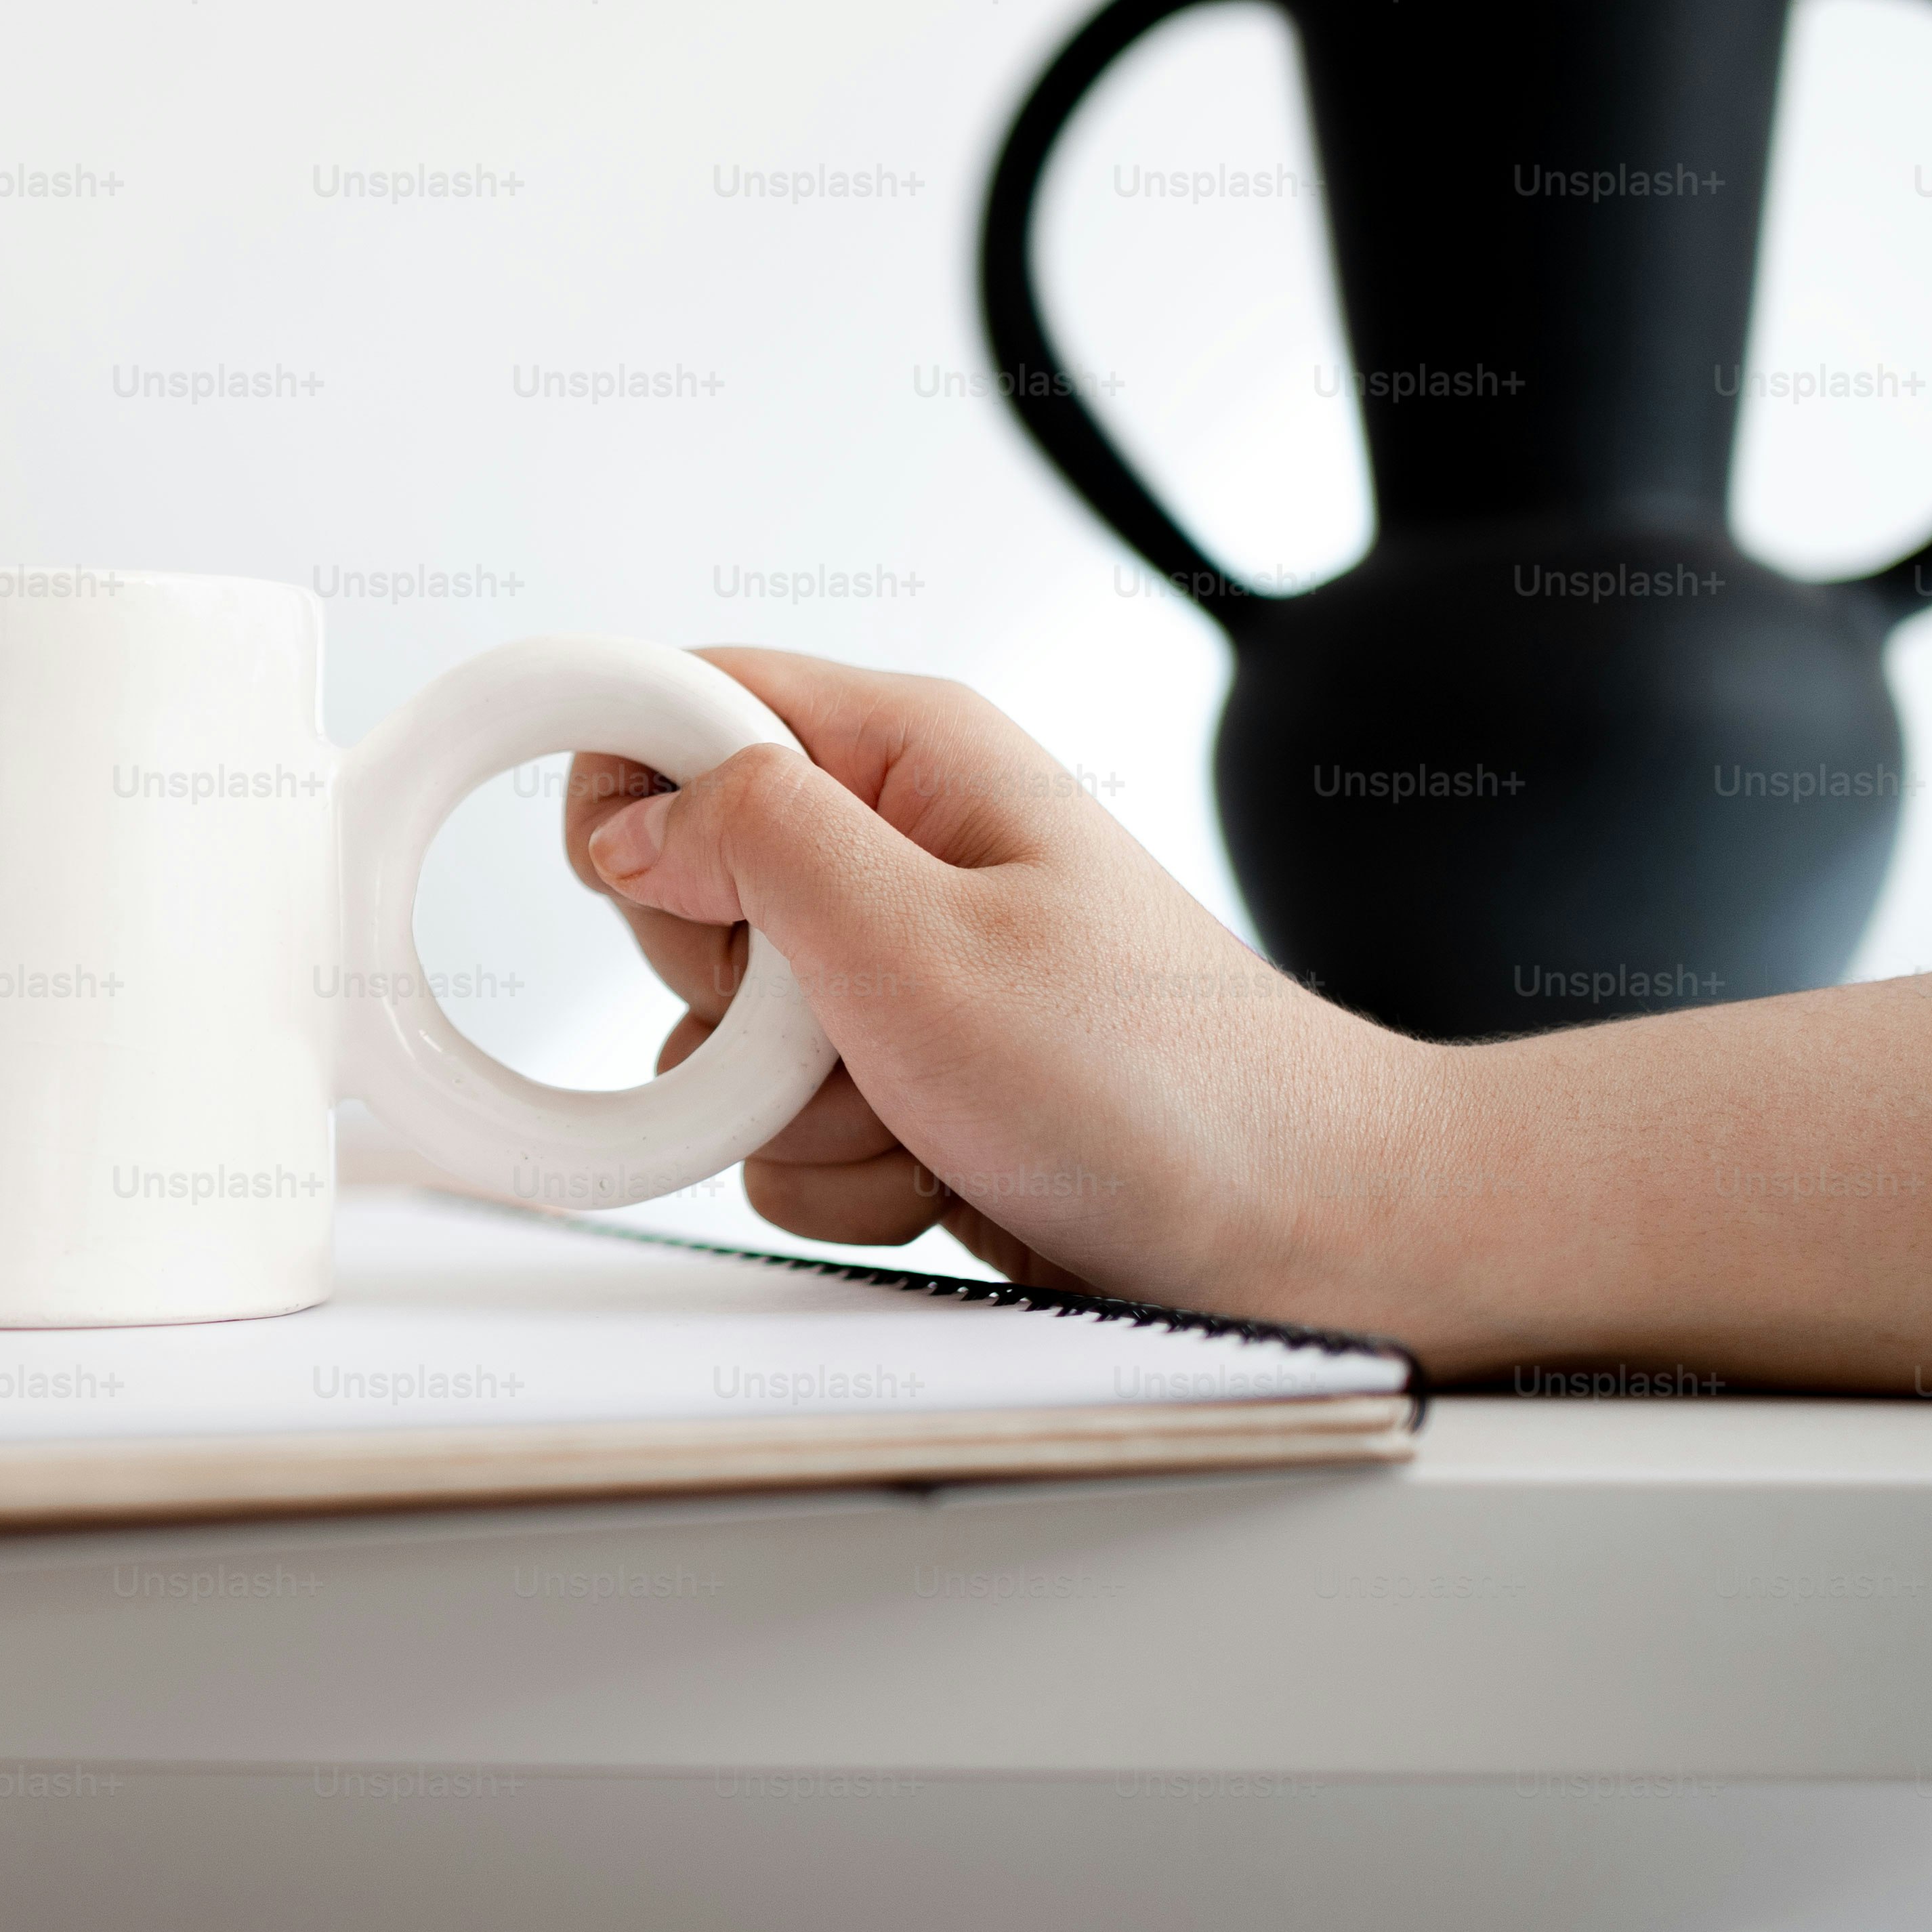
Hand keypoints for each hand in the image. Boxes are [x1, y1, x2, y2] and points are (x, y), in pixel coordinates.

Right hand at [564, 650, 1442, 1334]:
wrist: (1305, 1235)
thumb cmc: (1158, 1083)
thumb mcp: (918, 940)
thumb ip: (752, 843)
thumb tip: (626, 818)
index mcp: (909, 754)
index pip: (686, 696)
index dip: (630, 790)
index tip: (643, 889)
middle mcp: (899, 846)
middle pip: (687, 886)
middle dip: (730, 993)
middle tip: (836, 1025)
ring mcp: (903, 971)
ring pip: (726, 1033)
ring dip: (794, 1108)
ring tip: (925, 1117)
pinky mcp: (908, 1079)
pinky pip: (783, 1128)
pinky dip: (842, 1173)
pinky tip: (943, 1174)